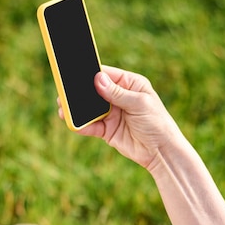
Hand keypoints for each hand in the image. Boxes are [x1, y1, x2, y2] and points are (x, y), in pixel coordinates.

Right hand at [58, 66, 182, 167]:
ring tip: (63, 108)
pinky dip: (81, 125)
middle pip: (94, 91)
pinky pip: (91, 126)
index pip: (106, 75)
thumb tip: (97, 79)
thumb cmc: (157, 123)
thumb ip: (117, 93)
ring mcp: (112, 113)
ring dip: (77, 109)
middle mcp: (118, 97)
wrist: (162, 151)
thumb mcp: (139, 104)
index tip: (74, 72)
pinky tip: (73, 124)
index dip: (90, 73)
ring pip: (89, 109)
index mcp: (129, 84)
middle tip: (63, 91)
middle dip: (79, 92)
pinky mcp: (107, 130)